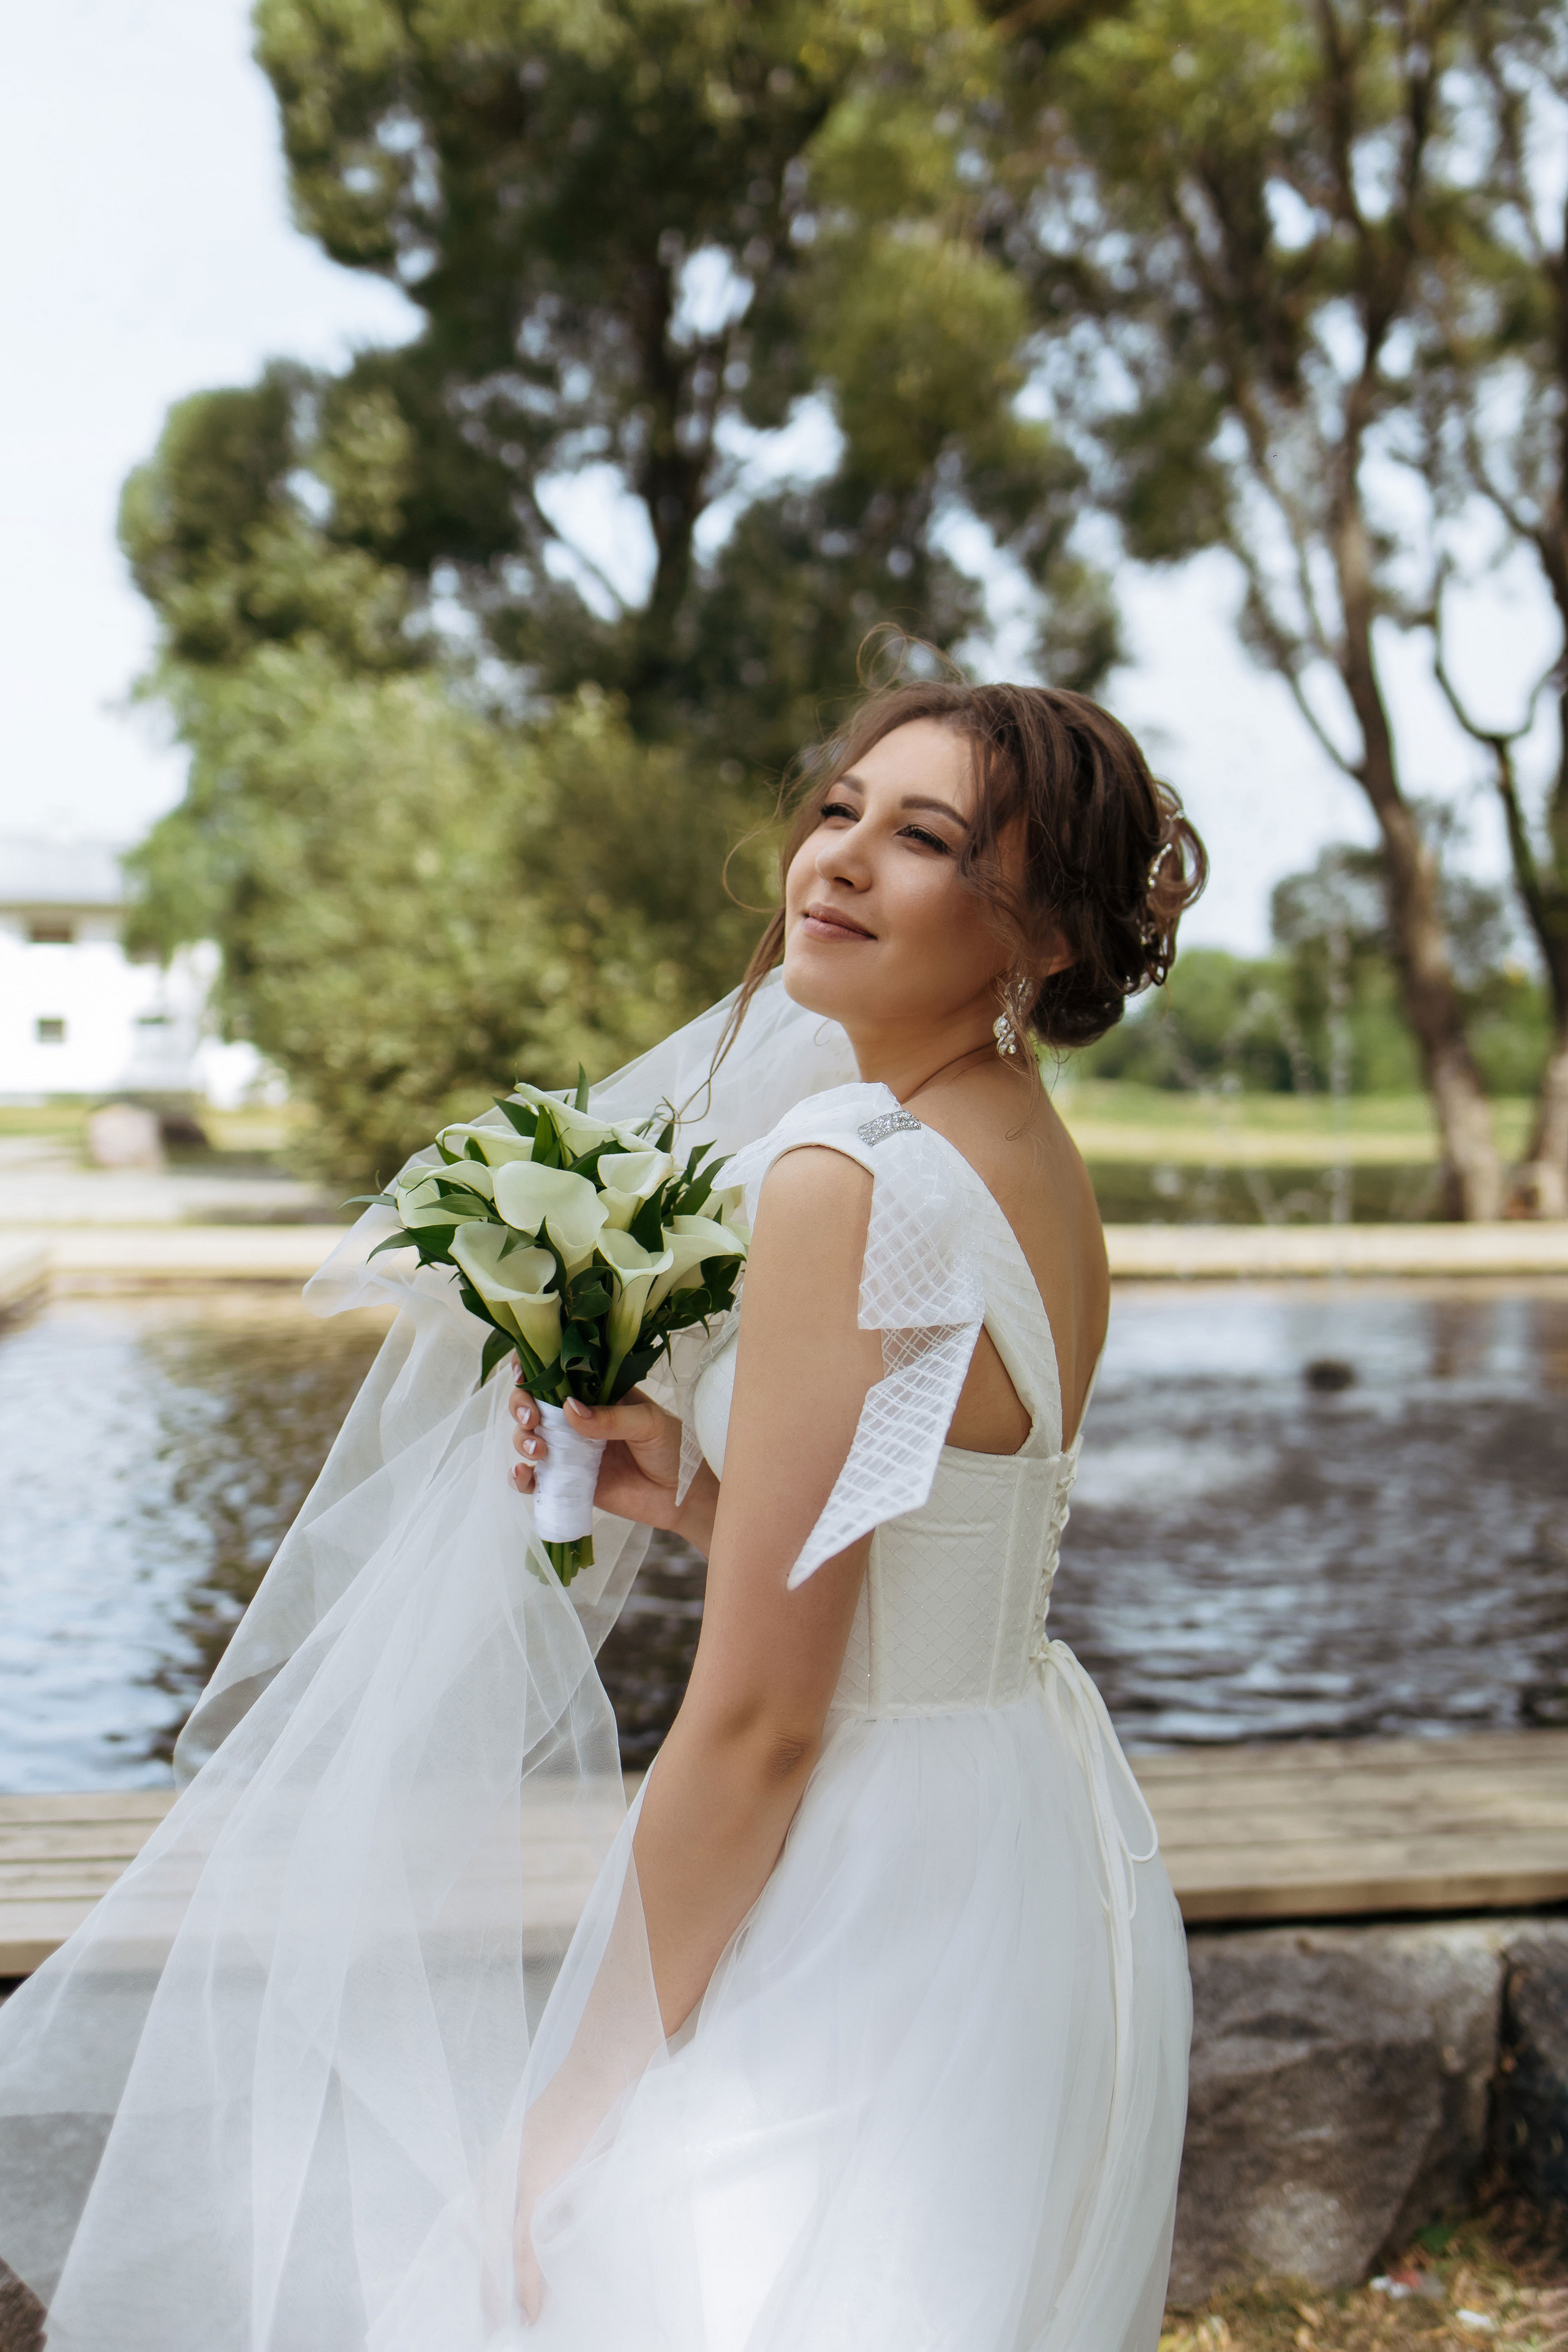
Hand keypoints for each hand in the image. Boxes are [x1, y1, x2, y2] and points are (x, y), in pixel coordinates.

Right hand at [509, 1375, 716, 1551]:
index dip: (534, 1370)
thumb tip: (568, 1409)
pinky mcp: (567, 1480)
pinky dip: (521, 1476)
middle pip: (532, 1403)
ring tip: (540, 1452)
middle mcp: (576, 1418)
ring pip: (527, 1437)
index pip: (557, 1373)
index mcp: (596, 1393)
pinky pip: (536, 1477)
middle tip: (531, 1419)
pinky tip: (522, 1474)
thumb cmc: (671, 1448)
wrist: (679, 1496)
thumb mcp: (648, 1423)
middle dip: (520, 1406)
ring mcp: (569, 1449)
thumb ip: (611, 1417)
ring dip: (521, 1440)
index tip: (523, 1376)